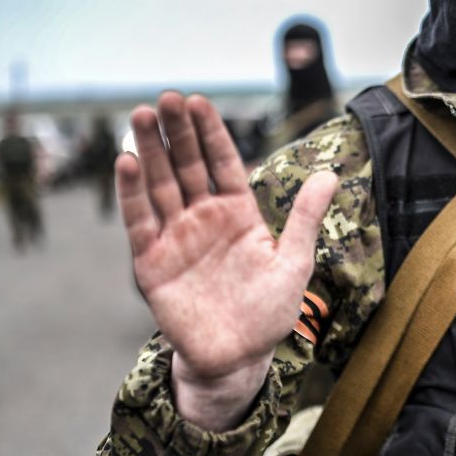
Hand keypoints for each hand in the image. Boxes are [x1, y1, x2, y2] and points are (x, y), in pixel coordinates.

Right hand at [117, 92, 336, 428]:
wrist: (237, 358)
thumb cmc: (268, 312)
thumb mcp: (294, 262)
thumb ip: (305, 218)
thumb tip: (329, 174)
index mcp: (237, 214)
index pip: (222, 163)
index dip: (211, 133)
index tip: (200, 101)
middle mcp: (203, 219)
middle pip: (186, 166)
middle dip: (177, 132)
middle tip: (166, 98)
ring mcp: (176, 238)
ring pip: (160, 185)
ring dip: (150, 151)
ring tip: (141, 116)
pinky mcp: (152, 262)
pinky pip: (140, 222)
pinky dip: (131, 193)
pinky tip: (126, 162)